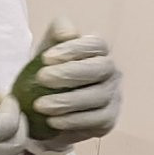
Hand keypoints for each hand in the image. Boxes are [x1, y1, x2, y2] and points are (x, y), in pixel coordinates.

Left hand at [25, 18, 121, 154]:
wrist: (45, 110)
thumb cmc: (47, 74)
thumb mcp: (47, 50)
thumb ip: (56, 34)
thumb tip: (67, 33)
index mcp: (98, 51)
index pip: (96, 44)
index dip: (74, 49)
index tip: (46, 58)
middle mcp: (111, 72)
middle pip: (101, 68)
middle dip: (70, 73)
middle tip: (41, 78)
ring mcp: (113, 96)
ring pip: (99, 96)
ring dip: (68, 101)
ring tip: (40, 105)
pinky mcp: (109, 120)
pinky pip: (97, 120)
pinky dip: (74, 120)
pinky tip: (53, 121)